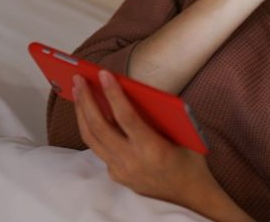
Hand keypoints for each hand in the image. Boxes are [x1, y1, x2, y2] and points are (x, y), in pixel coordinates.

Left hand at [73, 71, 213, 207]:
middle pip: (99, 127)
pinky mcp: (116, 175)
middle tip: (79, 79)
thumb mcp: (183, 133)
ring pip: (91, 139)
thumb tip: (136, 91)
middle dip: (86, 100)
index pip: (125, 117)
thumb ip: (160, 115)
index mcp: (152, 149)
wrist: (190, 194)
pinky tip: (91, 115)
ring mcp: (121, 170)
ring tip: (78, 94)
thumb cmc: (190, 160)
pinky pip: (99, 149)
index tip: (103, 75)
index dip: (113, 94)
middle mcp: (132, 161)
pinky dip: (93, 130)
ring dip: (82, 114)